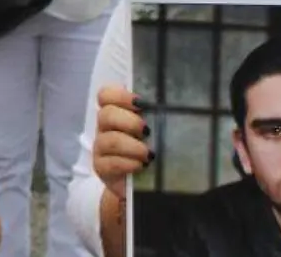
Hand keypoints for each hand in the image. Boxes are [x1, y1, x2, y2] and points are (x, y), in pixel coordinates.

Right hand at [93, 86, 151, 201]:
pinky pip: (109, 163)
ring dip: (131, 146)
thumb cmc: (154, 150)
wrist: (144, 184)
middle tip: (147, 132)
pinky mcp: (101, 167)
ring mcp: (101, 148)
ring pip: (108, 140)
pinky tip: (141, 166)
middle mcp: (105, 127)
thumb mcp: (159, 131)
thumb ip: (160, 117)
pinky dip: (127, 163)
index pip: (106, 95)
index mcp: (116, 112)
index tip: (140, 103)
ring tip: (149, 155)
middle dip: (129, 122)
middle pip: (106, 115)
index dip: (120, 96)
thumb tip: (180, 104)